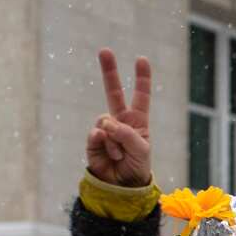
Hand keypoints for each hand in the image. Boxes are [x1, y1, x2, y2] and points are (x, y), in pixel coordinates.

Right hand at [86, 49, 151, 186]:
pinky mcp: (93, 139)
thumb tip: (108, 124)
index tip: (141, 59)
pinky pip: (96, 133)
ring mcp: (105, 128)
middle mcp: (120, 121)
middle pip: (113, 92)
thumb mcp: (141, 151)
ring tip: (119, 154)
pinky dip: (104, 143)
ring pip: (106, 121)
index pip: (140, 96)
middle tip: (105, 50)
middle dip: (109, 71)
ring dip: (115, 139)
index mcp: (137, 121)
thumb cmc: (137, 167)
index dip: (141, 79)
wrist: (121, 186)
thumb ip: (128, 135)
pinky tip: (109, 154)